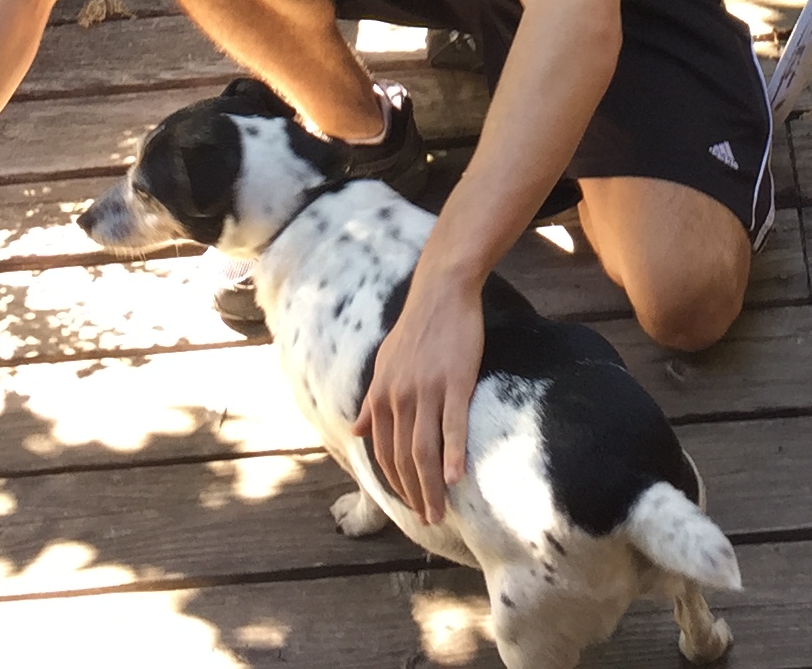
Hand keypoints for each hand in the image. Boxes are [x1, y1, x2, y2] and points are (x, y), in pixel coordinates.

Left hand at [359, 264, 483, 523]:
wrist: (441, 292)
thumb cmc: (416, 328)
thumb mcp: (385, 364)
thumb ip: (370, 401)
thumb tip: (354, 430)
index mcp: (382, 396)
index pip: (384, 451)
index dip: (395, 482)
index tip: (408, 504)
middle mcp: (399, 397)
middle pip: (403, 458)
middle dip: (414, 493)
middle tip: (427, 519)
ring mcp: (427, 391)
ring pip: (425, 450)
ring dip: (431, 486)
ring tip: (439, 511)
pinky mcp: (455, 382)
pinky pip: (452, 425)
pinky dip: (453, 454)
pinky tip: (457, 478)